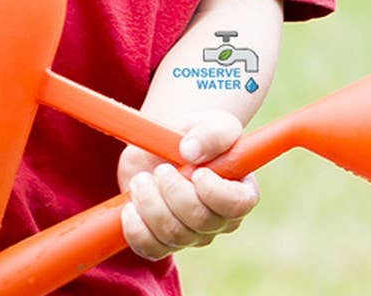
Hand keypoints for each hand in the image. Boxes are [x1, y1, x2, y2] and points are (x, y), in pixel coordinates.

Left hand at [117, 110, 259, 260]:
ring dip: (151, 203)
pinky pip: (150, 248)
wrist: (162, 144)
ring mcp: (190, 235)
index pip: (238, 205)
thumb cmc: (194, 134)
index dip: (216, 192)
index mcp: (239, 190)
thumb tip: (191, 151)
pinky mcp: (162, 242)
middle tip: (161, 169)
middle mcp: (218, 220)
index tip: (196, 172)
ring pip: (173, 235)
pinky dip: (136, 227)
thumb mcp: (210, 122)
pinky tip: (131, 204)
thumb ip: (211, 132)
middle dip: (175, 192)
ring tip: (142, 179)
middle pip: (201, 222)